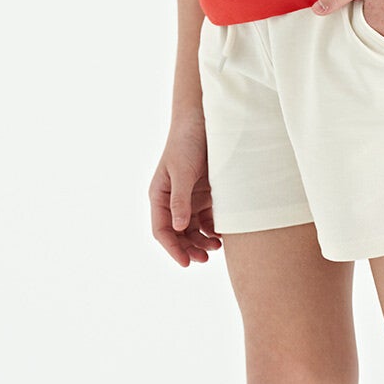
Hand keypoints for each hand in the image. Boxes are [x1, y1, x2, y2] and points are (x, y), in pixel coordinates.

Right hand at [149, 108, 220, 264]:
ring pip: (194, 229)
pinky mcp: (206, 194)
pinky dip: (214, 229)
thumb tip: (179, 228)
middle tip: (206, 259)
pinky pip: (208, 218)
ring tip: (218, 247)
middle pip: (178, 233)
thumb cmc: (187, 142)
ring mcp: (190, 197)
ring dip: (203, 241)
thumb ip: (180, 200)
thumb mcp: (182, 171)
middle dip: (190, 248)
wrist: (204, 120)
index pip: (162, 230)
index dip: (173, 249)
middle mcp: (173, 200)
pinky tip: (224, 234)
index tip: (186, 263)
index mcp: (159, 195)